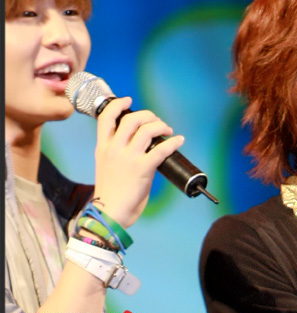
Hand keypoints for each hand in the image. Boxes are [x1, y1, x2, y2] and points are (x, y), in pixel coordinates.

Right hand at [92, 96, 185, 228]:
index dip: (119, 104)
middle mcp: (114, 148)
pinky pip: (161, 149)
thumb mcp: (106, 166)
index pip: (106, 117)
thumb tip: (140, 147)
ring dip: (161, 126)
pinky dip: (173, 143)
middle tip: (157, 121)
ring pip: (147, 129)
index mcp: (103, 147)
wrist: (109, 212)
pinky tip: (179, 141)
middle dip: (148, 116)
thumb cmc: (111, 193)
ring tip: (168, 131)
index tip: (129, 100)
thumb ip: (118, 153)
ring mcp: (128, 157)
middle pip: (131, 119)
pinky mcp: (142, 169)